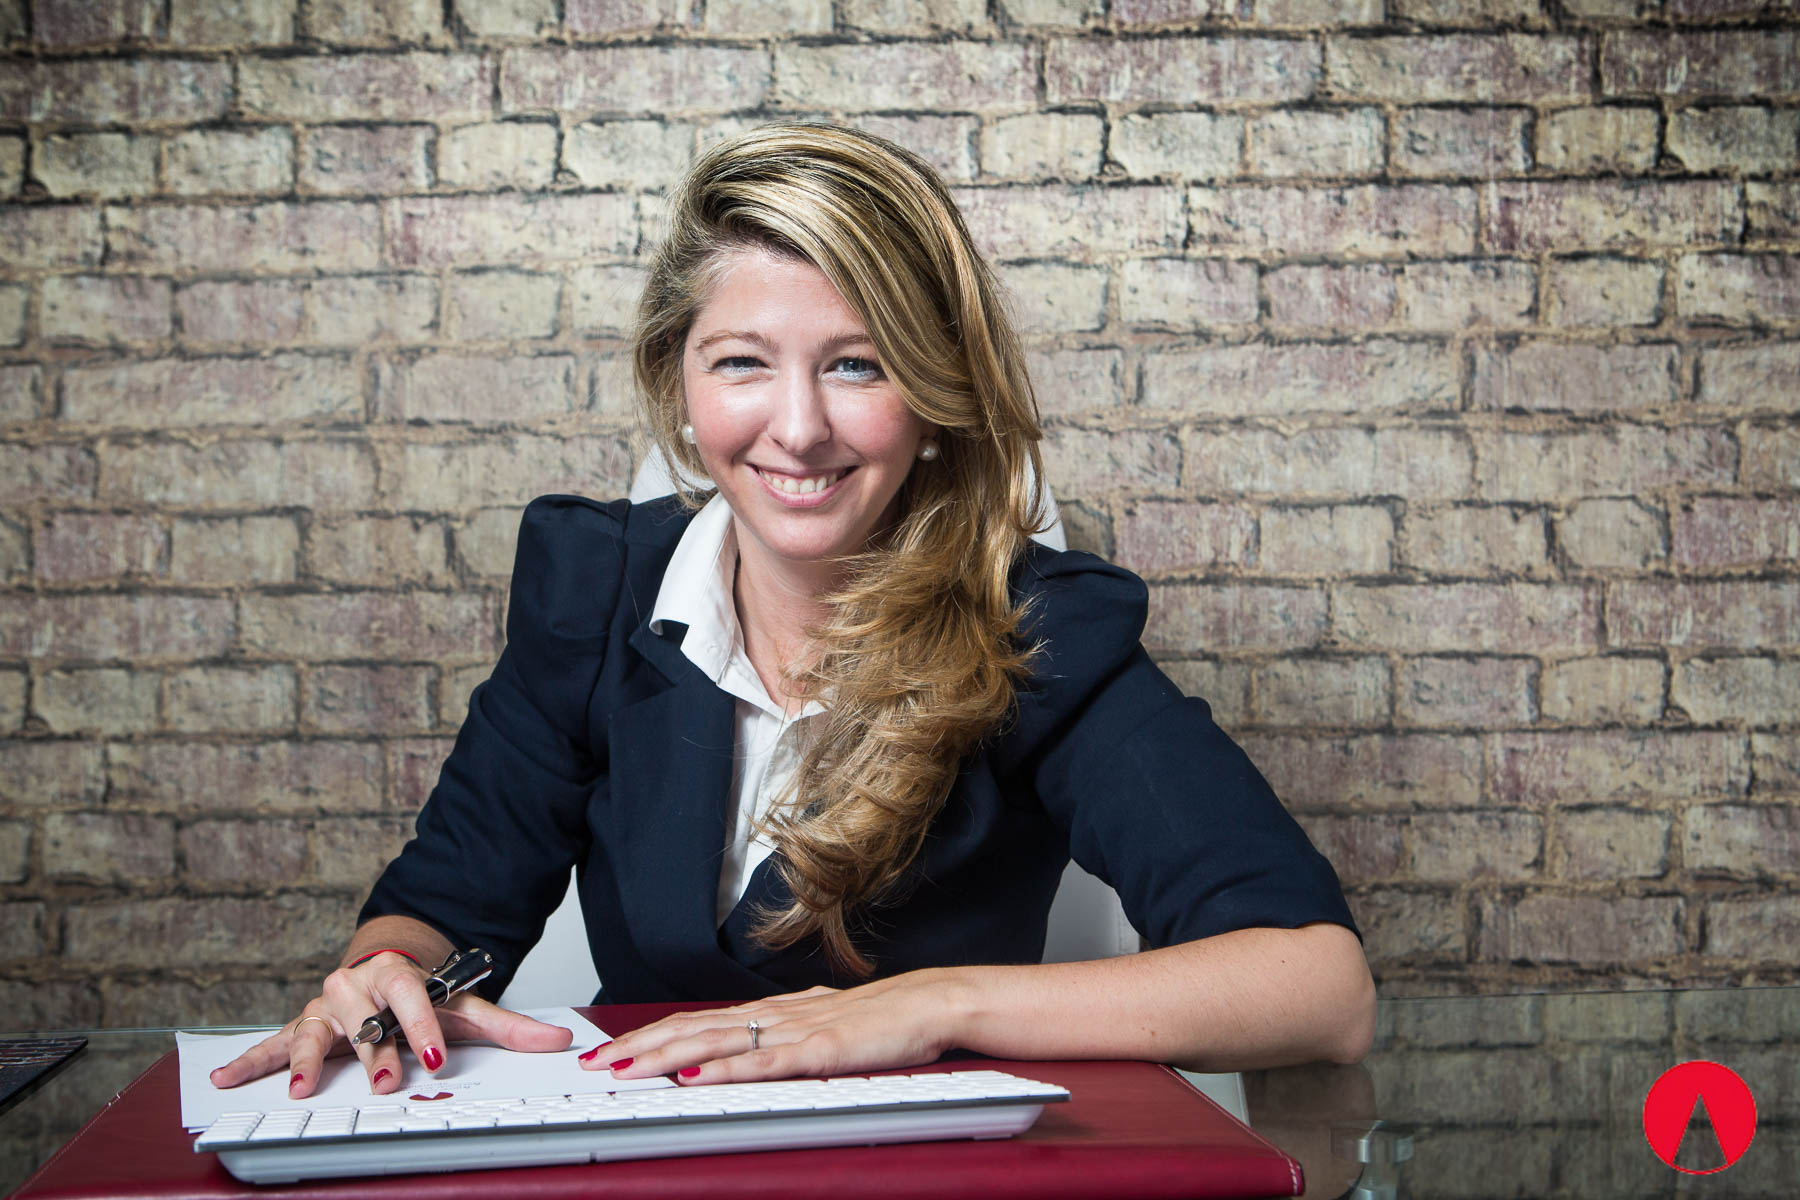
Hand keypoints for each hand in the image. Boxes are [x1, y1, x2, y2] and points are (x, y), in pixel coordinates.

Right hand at [209, 952, 572, 1097]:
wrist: (386, 970)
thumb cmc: (425, 995)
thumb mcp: (467, 1007)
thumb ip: (511, 1027)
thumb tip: (559, 1041)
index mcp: (398, 975)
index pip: (412, 999)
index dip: (423, 1028)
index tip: (433, 1057)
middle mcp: (355, 987)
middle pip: (364, 1022)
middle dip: (373, 1054)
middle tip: (384, 1082)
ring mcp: (324, 1007)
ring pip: (313, 1033)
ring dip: (305, 1061)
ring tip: (299, 1086)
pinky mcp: (301, 1026)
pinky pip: (271, 1044)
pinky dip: (250, 1061)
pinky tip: (224, 1078)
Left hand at [591, 970, 961, 1084]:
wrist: (929, 1003)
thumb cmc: (883, 1018)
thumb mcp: (822, 1024)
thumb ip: (784, 1035)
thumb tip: (747, 1046)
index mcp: (773, 1011)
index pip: (698, 1020)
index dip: (652, 1034)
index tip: (614, 1049)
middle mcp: (774, 1015)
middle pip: (693, 1027)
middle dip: (640, 1046)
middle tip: (598, 1062)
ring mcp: (795, 1031)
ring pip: (716, 1041)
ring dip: (666, 1056)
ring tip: (627, 1069)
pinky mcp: (819, 1051)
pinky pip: (764, 1063)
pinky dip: (724, 1070)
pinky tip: (697, 1077)